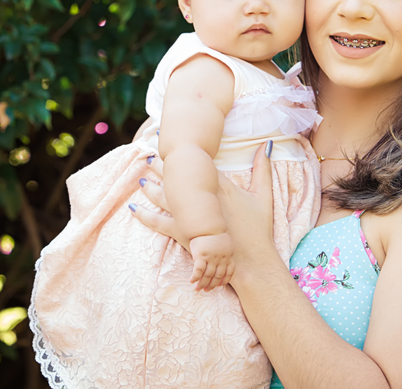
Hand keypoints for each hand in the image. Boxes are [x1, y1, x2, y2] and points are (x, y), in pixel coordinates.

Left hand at [131, 143, 277, 290]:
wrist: (251, 262)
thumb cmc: (258, 229)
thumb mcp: (264, 196)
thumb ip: (263, 168)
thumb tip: (268, 143)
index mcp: (221, 187)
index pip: (200, 163)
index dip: (186, 151)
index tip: (175, 139)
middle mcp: (202, 199)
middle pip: (178, 177)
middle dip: (163, 164)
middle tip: (149, 151)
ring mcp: (191, 217)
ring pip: (165, 196)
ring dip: (152, 184)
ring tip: (141, 172)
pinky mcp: (184, 234)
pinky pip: (159, 223)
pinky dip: (145, 215)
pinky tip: (133, 207)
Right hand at [189, 232, 234, 290]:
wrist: (206, 225)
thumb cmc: (214, 232)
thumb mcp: (225, 242)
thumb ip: (225, 251)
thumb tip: (223, 258)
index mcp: (228, 255)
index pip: (229, 272)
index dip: (224, 280)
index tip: (219, 286)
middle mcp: (221, 259)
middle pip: (217, 276)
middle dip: (212, 285)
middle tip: (206, 290)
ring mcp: (211, 258)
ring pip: (208, 276)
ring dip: (202, 284)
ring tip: (197, 289)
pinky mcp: (201, 256)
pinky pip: (198, 271)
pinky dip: (195, 277)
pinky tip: (192, 281)